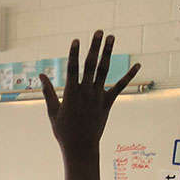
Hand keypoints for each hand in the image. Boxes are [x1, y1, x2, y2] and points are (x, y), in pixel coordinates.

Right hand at [39, 31, 139, 155]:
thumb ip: (48, 92)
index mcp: (71, 93)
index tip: (76, 40)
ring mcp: (98, 97)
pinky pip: (120, 87)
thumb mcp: (52, 111)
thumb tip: (41, 75)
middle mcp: (86, 92)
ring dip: (108, 53)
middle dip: (95, 47)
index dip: (74, 54)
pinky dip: (129, 75)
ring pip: (104, 71)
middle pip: (91, 65)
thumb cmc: (63, 130)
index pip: (72, 69)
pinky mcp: (108, 103)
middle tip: (99, 31)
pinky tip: (138, 64)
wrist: (80, 148)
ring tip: (112, 38)